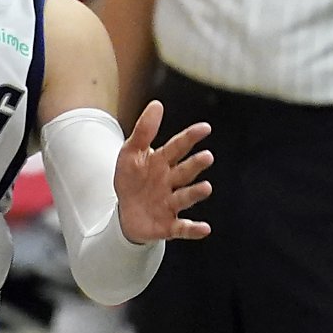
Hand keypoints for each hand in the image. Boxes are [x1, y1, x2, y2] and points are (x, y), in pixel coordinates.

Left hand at [113, 101, 212, 243]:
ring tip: (206, 187)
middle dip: (195, 165)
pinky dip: (193, 229)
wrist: (125, 212)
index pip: (177, 147)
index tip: (205, 128)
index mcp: (162, 162)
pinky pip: (182, 228)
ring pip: (185, 197)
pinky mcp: (168, 225)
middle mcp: (170, 182)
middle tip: (207, 157)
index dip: (190, 137)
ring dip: (195, 193)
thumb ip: (144, 130)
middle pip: (184, 172)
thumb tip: (157, 103)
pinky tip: (204, 228)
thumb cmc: (132, 179)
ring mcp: (170, 204)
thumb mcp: (130, 152)